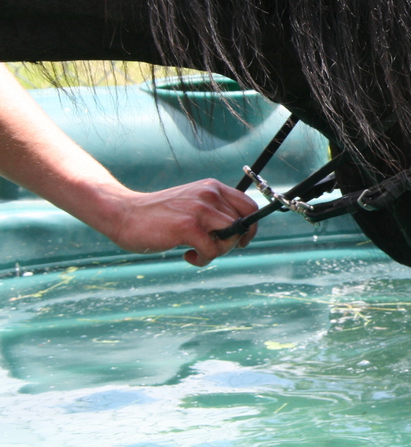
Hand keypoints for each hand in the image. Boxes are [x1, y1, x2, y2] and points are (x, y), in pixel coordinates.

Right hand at [95, 179, 259, 266]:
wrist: (123, 214)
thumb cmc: (158, 215)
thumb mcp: (191, 204)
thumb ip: (213, 212)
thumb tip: (239, 234)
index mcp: (212, 187)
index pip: (249, 205)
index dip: (250, 227)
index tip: (240, 241)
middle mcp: (210, 194)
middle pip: (243, 224)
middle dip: (231, 243)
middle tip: (210, 248)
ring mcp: (200, 209)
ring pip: (231, 237)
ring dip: (217, 252)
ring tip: (196, 251)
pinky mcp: (188, 226)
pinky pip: (213, 250)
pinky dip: (203, 259)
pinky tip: (187, 255)